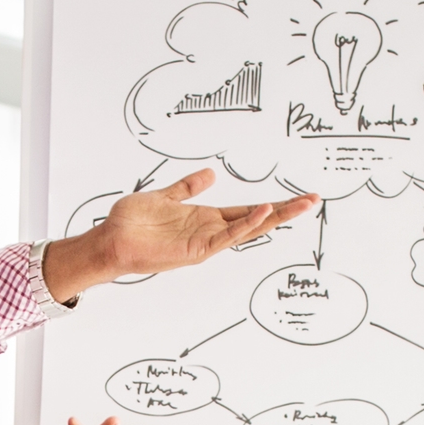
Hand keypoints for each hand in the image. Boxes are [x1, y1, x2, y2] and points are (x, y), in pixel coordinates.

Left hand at [42, 169, 317, 300]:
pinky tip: (263, 212)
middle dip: (285, 211)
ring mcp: (205, 242)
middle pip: (256, 220)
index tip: (297, 196)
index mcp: (206, 219)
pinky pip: (226, 236)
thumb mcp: (165, 197)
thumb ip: (188, 187)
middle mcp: (210, 231)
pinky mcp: (196, 249)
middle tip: (313, 199)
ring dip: (274, 216)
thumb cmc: (132, 223)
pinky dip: (246, 225)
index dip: (273, 203)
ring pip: (248, 229)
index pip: (247, 210)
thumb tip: (210, 174)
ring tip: (300, 204)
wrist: (110, 240)